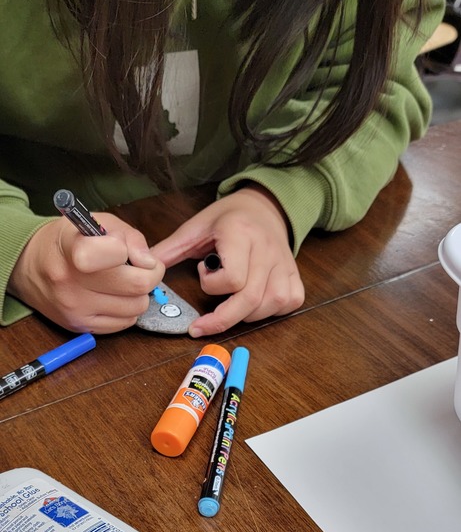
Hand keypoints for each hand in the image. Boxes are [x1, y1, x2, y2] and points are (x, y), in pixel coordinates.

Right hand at [8, 213, 164, 332]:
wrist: (29, 265)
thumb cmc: (68, 242)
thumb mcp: (96, 223)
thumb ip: (129, 237)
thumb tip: (150, 262)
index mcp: (74, 248)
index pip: (116, 253)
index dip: (136, 254)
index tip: (134, 253)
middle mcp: (70, 282)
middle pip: (137, 286)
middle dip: (150, 274)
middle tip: (143, 267)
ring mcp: (75, 308)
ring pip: (136, 307)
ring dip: (138, 294)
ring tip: (123, 281)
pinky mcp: (80, 326)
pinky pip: (125, 323)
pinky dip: (127, 310)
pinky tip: (113, 296)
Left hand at [153, 186, 304, 335]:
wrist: (263, 206)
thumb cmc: (228, 219)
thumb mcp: (196, 227)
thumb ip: (169, 250)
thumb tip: (143, 269)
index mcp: (240, 233)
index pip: (233, 278)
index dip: (212, 286)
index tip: (203, 273)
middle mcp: (266, 249)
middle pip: (250, 299)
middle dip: (222, 319)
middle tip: (202, 325)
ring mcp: (285, 263)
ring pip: (270, 305)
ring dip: (246, 316)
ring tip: (230, 304)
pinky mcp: (295, 275)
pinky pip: (289, 303)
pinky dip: (271, 312)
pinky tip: (255, 304)